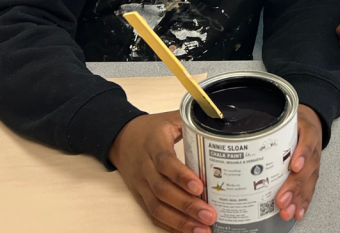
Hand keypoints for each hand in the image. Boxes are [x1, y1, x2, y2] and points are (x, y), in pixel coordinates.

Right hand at [109, 112, 216, 232]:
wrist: (120, 138)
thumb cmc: (148, 130)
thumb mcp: (169, 119)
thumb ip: (193, 122)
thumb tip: (220, 123)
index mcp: (153, 144)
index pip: (165, 161)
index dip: (181, 176)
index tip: (199, 187)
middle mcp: (144, 167)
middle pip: (162, 190)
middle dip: (187, 205)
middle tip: (209, 215)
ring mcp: (141, 184)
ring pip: (157, 207)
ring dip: (180, 222)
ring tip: (202, 229)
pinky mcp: (140, 196)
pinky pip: (153, 214)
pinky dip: (171, 226)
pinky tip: (188, 231)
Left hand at [275, 105, 322, 220]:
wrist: (310, 123)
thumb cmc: (295, 123)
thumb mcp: (285, 118)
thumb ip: (270, 124)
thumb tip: (244, 134)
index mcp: (307, 131)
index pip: (307, 141)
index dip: (302, 154)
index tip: (295, 166)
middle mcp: (312, 149)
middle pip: (307, 168)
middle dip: (294, 186)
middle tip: (282, 198)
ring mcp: (313, 164)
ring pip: (308, 182)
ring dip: (298, 198)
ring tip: (287, 210)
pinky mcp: (311, 175)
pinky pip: (310, 189)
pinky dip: (304, 202)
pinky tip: (298, 211)